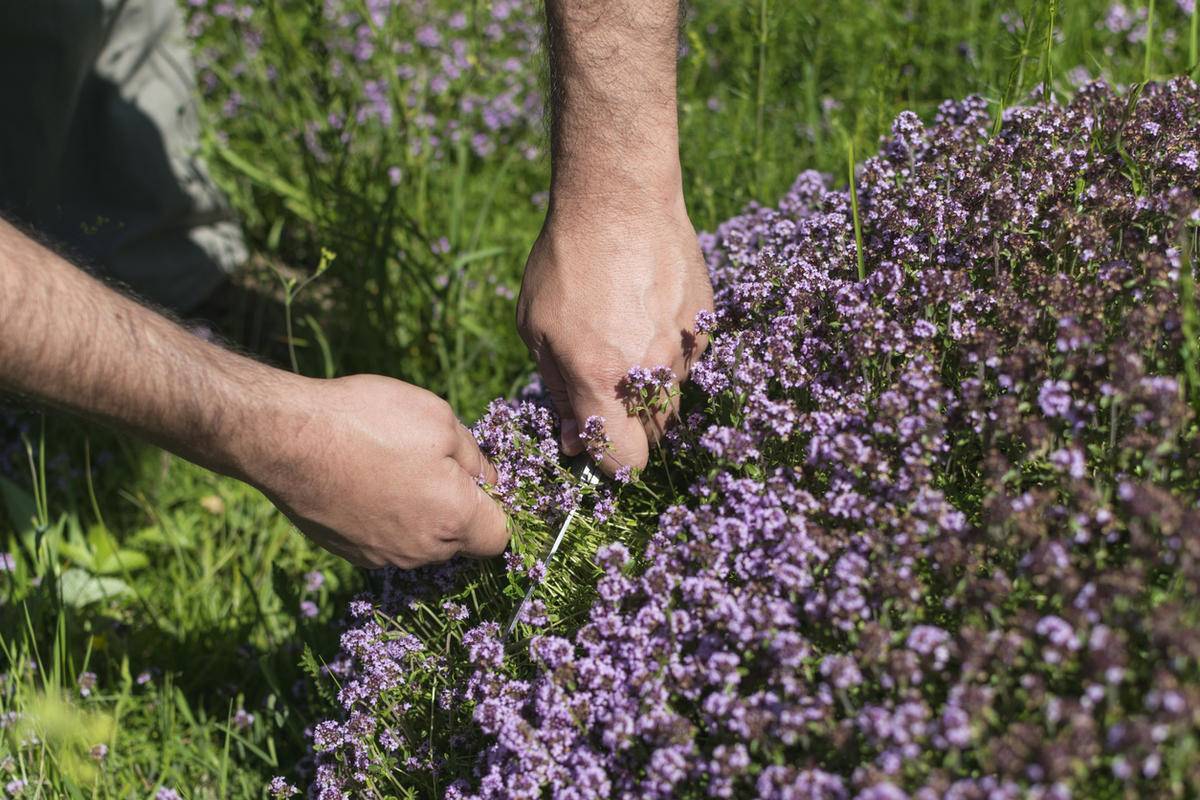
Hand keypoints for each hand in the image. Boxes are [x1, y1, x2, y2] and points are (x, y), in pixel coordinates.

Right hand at [250, 374, 509, 568]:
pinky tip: (363, 481)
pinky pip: (384, 541)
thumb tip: (487, 478)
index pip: (500, 536)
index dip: (497, 507)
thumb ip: (474, 456)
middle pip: (459, 540)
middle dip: (457, 508)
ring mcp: (382, 556)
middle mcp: (422, 550)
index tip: (478, 479)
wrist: (286, 439)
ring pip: (421, 542)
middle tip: (431, 463)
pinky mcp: (349, 552)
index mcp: (455, 519)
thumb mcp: (439, 419)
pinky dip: (383, 517)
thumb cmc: (369, 422)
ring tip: (391, 467)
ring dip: (418, 513)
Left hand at [516, 193, 713, 472]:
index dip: (612, 464)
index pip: (625, 462)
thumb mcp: (536, 329)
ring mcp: (684, 349)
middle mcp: (650, 372)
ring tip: (626, 347)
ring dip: (651, 395)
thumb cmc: (566, 261)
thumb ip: (560, 393)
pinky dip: (670, 360)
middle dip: (631, 431)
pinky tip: (648, 323)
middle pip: (654, 439)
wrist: (620, 198)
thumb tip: (574, 442)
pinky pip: (689, 365)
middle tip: (606, 393)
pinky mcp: (706, 326)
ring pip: (675, 403)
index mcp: (601, 379)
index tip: (599, 447)